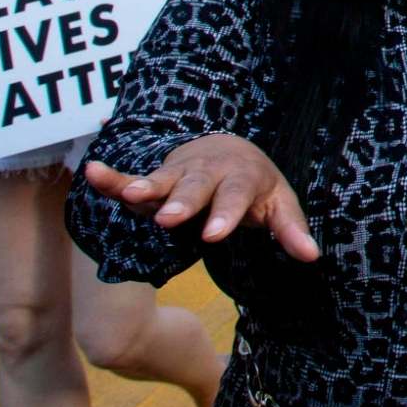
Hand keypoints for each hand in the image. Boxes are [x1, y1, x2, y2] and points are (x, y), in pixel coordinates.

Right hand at [84, 137, 319, 260]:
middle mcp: (208, 173)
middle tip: (168, 218)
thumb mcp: (278, 204)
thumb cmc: (256, 186)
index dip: (225, 215)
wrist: (231, 151)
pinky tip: (93, 173)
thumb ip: (291, 229)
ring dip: (148, 188)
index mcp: (241, 179)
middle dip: (182, 202)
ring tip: (133, 196)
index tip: (214, 234)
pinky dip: (113, 178)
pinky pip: (132, 178)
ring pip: (163, 181)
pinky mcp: (157, 180)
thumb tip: (313, 256)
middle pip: (195, 188)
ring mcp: (180, 174)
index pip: (234, 198)